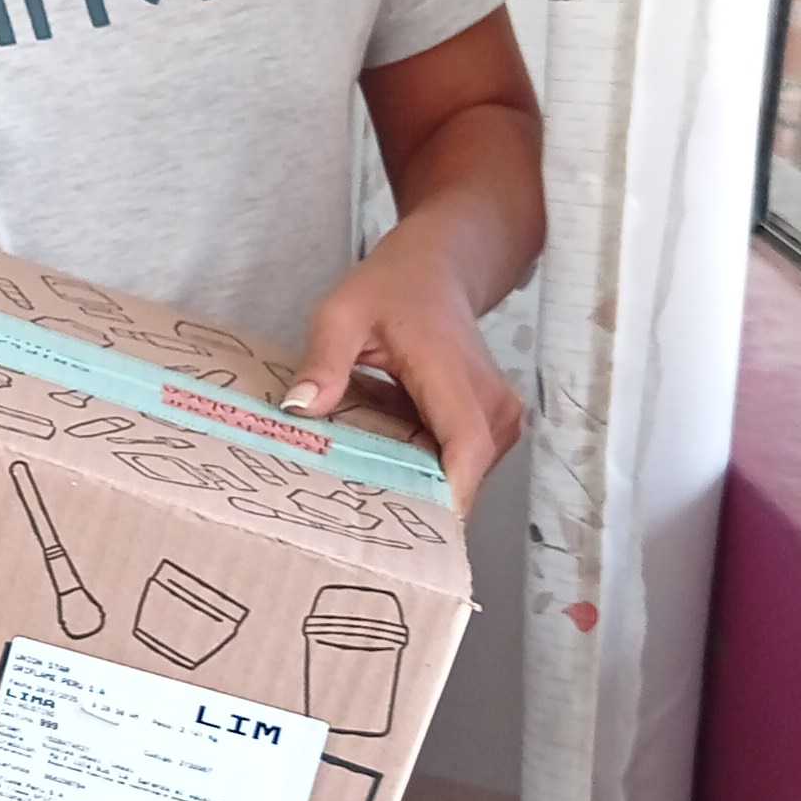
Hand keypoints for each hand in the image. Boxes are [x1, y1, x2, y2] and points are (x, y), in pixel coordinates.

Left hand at [284, 224, 525, 515]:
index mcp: (454, 374)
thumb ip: (324, 360)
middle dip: (418, 505)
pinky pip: (464, 466)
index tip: (404, 532)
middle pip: (465, 478)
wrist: (439, 268)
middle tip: (360, 526)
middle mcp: (491, 403)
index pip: (465, 448)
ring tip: (369, 501)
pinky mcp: (494, 426)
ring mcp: (500, 418)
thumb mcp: (342, 314)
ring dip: (423, 491)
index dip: (444, 498)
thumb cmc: (391, 288)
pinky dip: (430, 474)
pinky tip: (390, 476)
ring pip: (466, 478)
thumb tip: (300, 408)